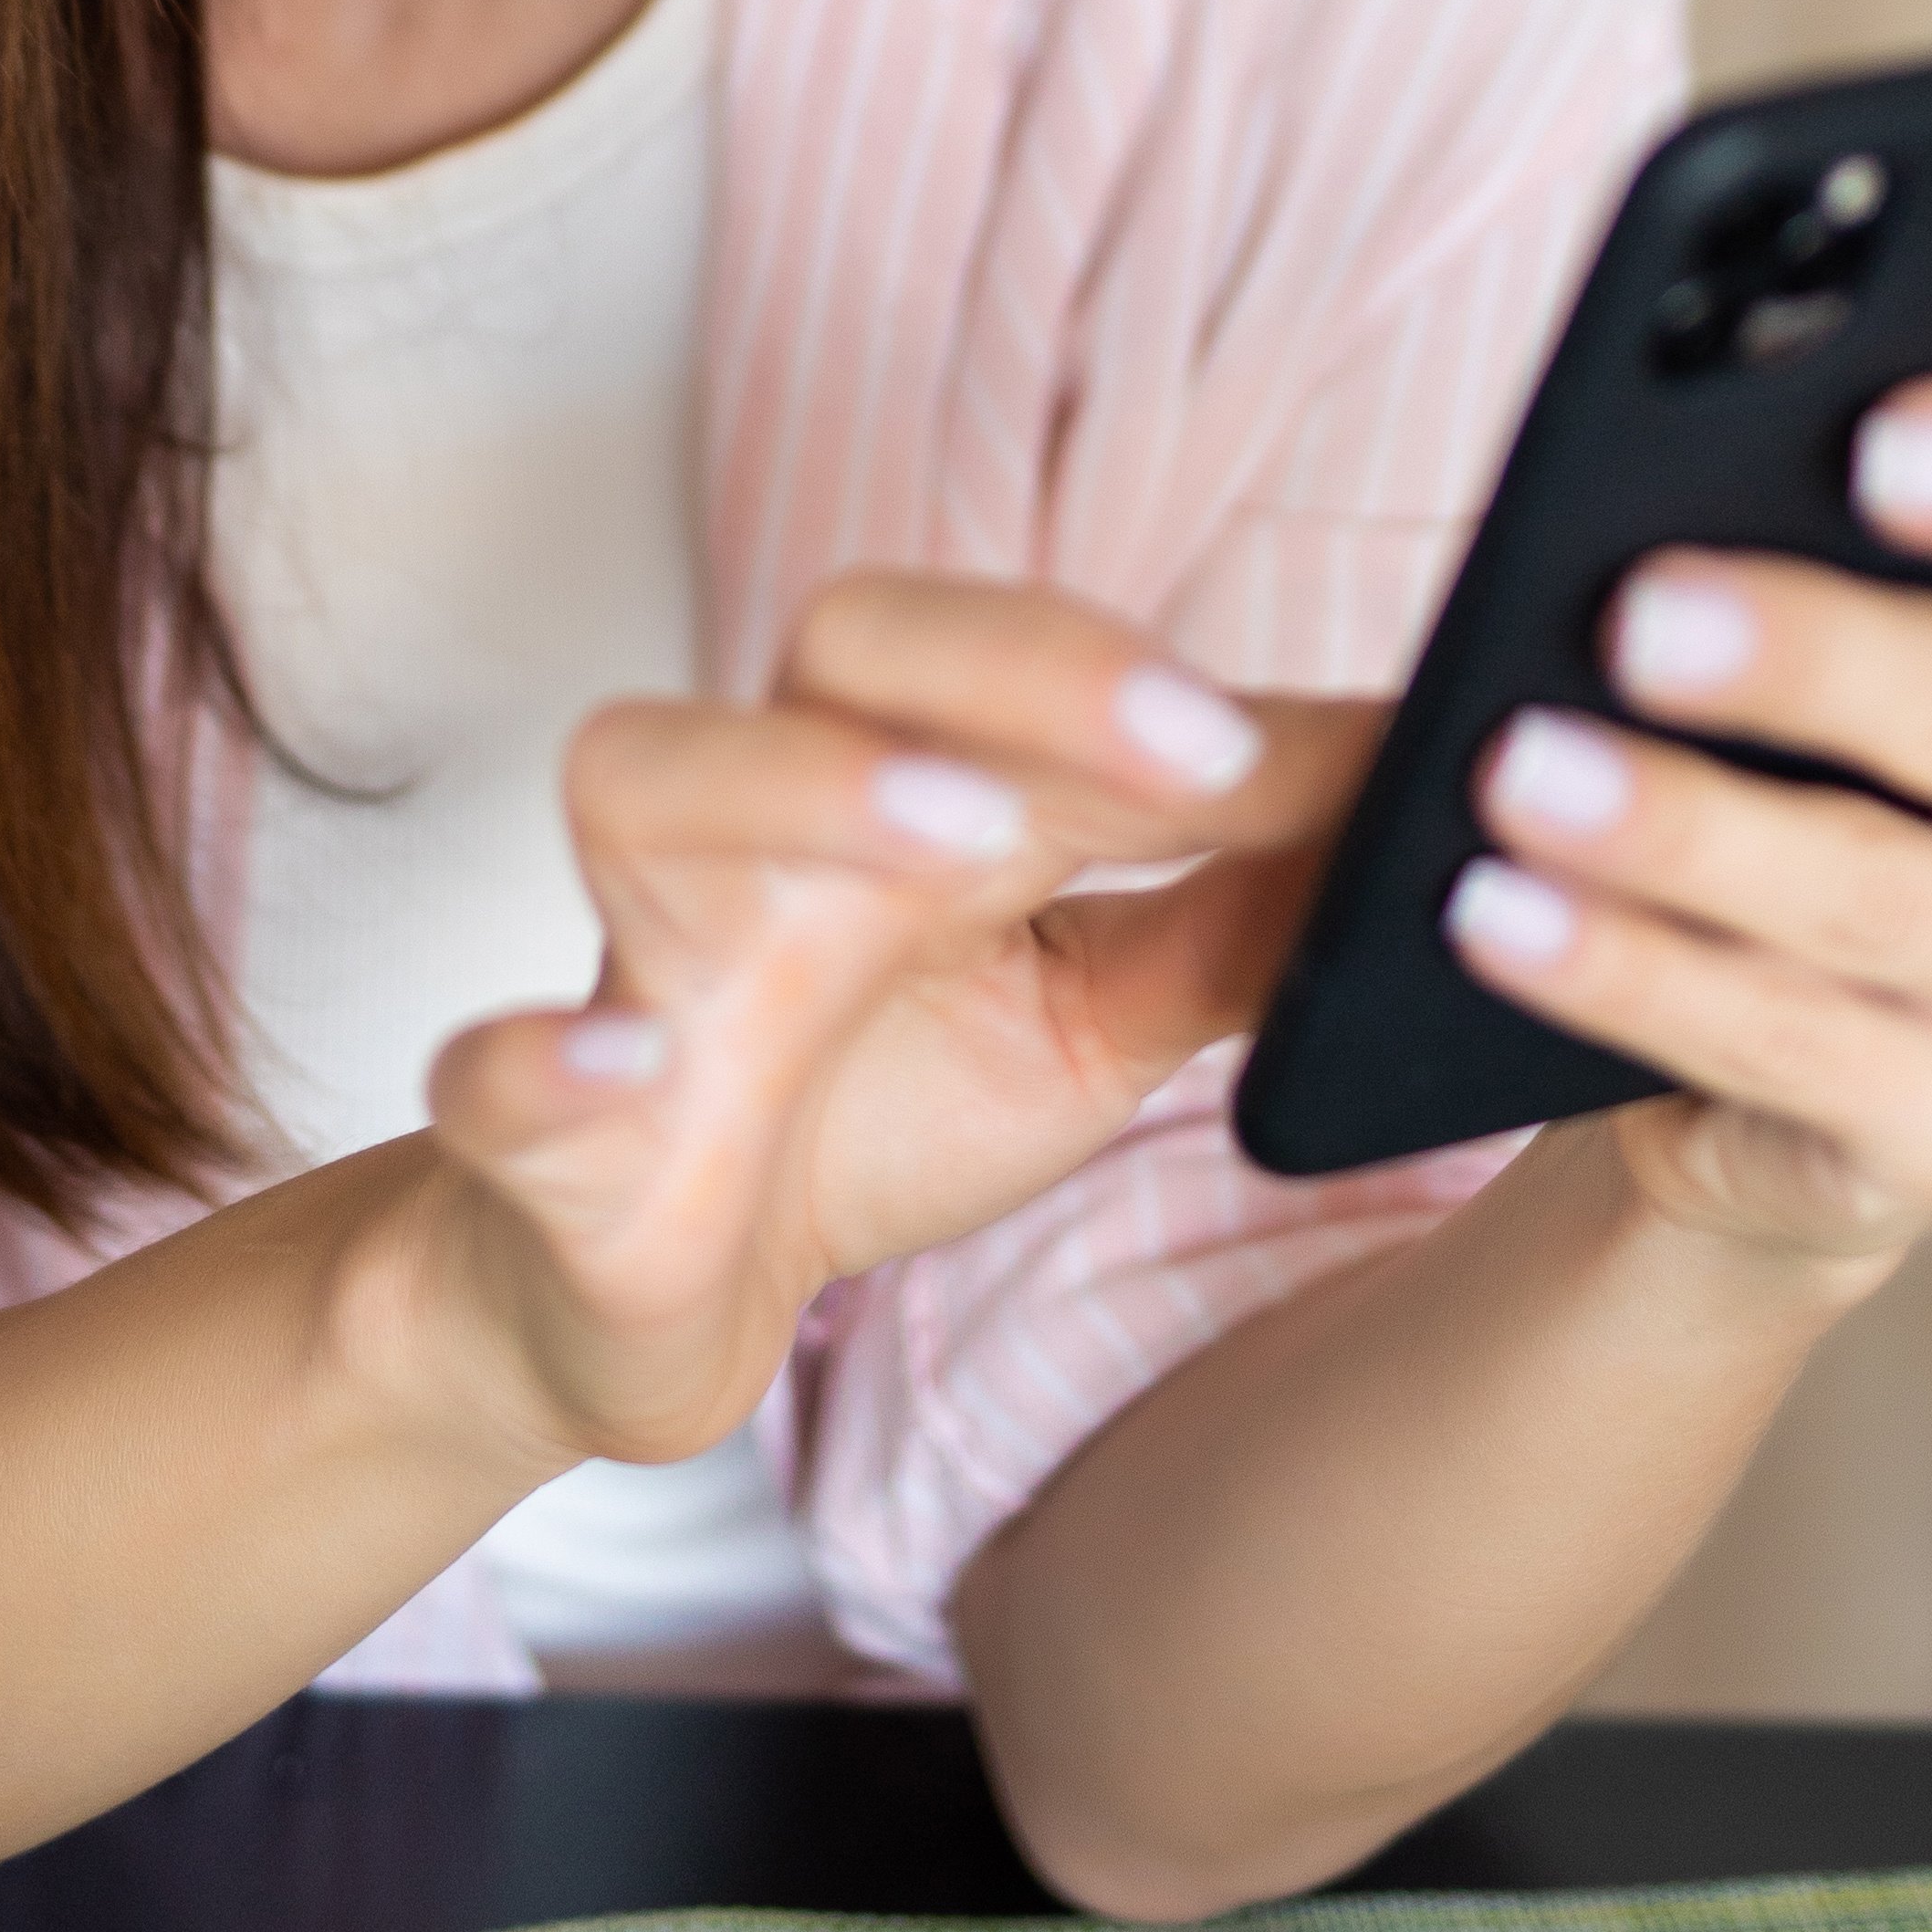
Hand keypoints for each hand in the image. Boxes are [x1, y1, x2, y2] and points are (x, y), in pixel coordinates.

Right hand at [417, 577, 1376, 1482]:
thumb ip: (1243, 917)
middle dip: (1010, 669)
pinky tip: (623, 1066)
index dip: (1167, 681)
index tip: (1335, 742)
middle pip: (842, 644)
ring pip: (649, 778)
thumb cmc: (879, 1096)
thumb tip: (1427, 803)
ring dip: (802, 788)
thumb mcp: (1095, 1017)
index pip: (1023, 661)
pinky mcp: (544, 1123)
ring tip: (953, 840)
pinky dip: (547, 1055)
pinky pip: (504, 1061)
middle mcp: (770, 825)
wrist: (657, 1287)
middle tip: (1187, 747)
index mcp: (908, 783)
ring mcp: (643, 957)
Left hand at [1445, 384, 1931, 1272]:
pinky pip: (1799, 1050)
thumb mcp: (1779, 618)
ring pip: (1885, 900)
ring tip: (1517, 777)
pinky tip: (1503, 922)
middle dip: (1811, 663)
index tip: (1876, 434)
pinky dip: (1634, 978)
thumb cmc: (1785, 743)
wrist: (1778, 1022)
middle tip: (1636, 615)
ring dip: (1687, 837)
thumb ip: (1716, 546)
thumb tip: (1555, 528)